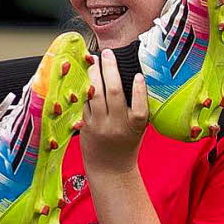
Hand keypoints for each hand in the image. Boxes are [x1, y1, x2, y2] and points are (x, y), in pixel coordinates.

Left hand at [80, 50, 147, 175]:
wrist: (110, 169)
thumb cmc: (126, 145)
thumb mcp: (137, 129)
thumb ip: (135, 109)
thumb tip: (132, 80)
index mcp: (135, 127)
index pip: (140, 108)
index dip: (139, 91)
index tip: (138, 75)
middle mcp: (117, 126)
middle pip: (114, 94)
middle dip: (111, 70)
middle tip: (108, 54)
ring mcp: (99, 125)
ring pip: (95, 95)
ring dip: (94, 74)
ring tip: (94, 60)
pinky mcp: (84, 125)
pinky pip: (84, 102)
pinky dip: (83, 88)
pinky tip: (83, 75)